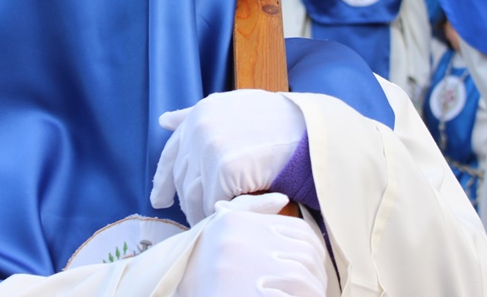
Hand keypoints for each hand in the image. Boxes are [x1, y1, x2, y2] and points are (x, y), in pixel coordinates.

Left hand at [151, 90, 305, 223]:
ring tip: (210, 224)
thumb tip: (164, 121)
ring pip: (193, 193)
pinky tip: (224, 223)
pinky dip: (217, 215)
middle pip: (182, 177)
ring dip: (199, 212)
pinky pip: (213, 202)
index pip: (172, 152)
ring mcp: (211, 147)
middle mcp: (200, 127)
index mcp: (202, 112)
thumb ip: (197, 115)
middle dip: (186, 200)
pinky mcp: (225, 168)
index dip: (163, 178)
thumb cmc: (280, 122)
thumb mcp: (235, 106)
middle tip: (194, 218)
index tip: (158, 199)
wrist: (313, 131)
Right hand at [176, 193, 327, 296]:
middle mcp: (238, 245)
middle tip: (312, 291)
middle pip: (305, 259)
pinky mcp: (242, 296)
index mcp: (236, 224)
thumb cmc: (199, 259)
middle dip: (315, 279)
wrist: (171, 285)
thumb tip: (283, 199)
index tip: (313, 271)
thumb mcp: (220, 227)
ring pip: (303, 283)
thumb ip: (251, 208)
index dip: (314, 254)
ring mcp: (242, 275)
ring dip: (310, 294)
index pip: (300, 233)